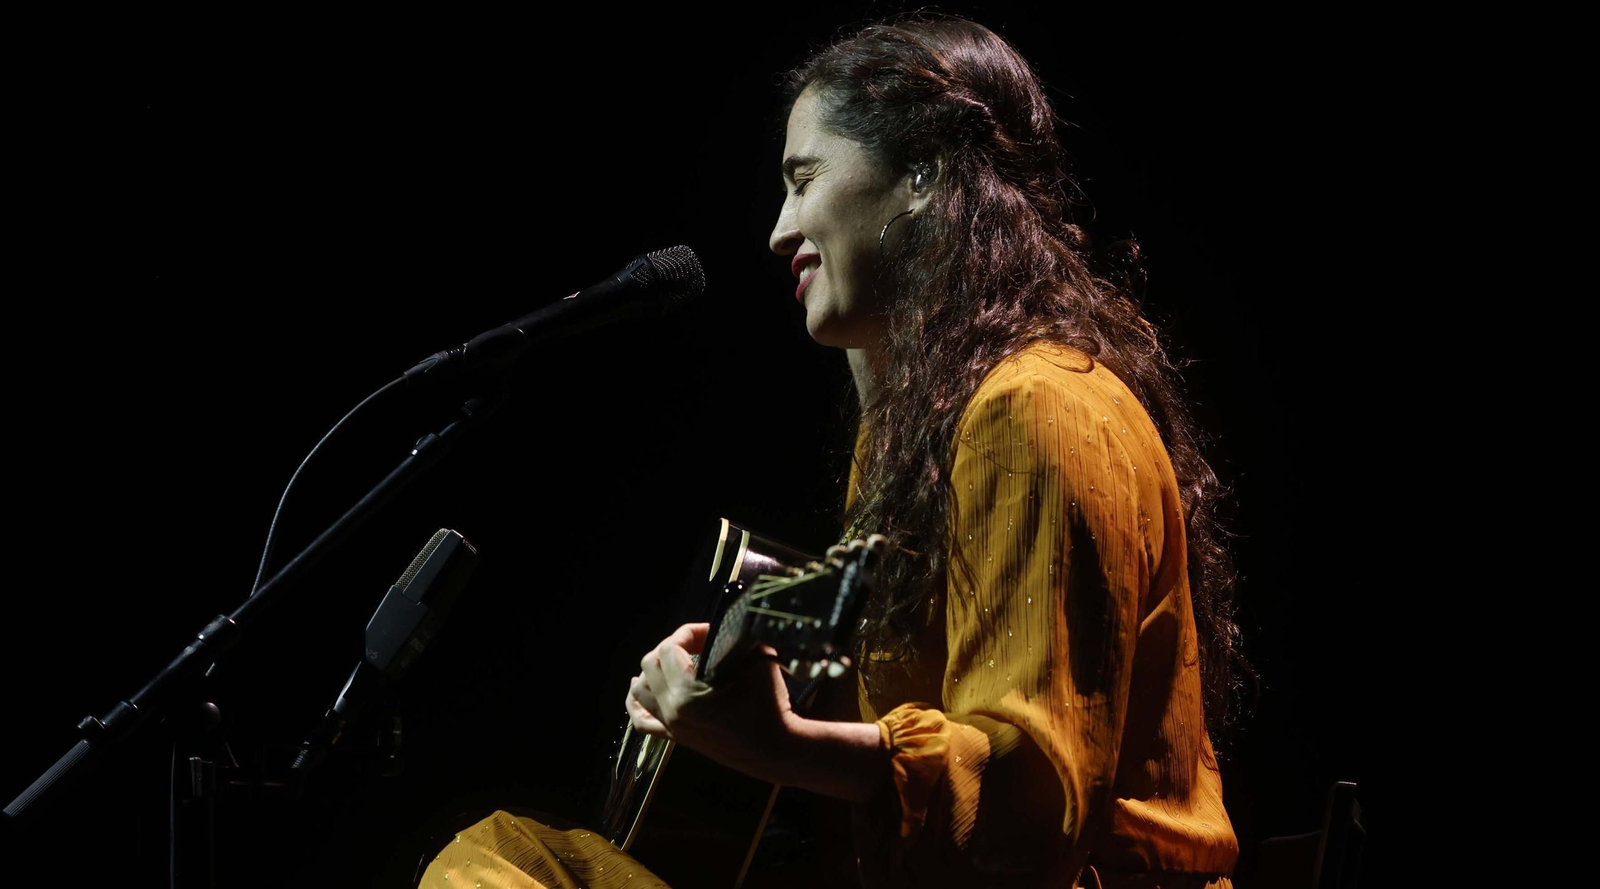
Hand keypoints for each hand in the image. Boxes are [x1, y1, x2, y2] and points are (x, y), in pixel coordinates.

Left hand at [625, 622, 800, 777]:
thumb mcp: (757, 661)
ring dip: (651, 670)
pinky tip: (639, 687)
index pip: (670, 647)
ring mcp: (672, 725)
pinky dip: (636, 702)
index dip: (688, 632)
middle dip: (671, 646)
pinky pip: (642, 720)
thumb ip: (736, 639)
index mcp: (688, 692)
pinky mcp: (676, 737)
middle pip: (650, 664)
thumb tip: (726, 626)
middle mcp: (673, 709)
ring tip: (671, 660)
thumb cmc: (770, 706)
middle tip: (696, 644)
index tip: (708, 631)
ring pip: (640, 689)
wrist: (775, 748)